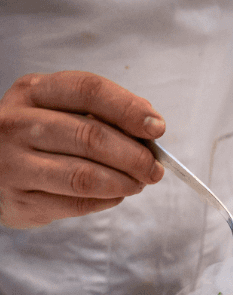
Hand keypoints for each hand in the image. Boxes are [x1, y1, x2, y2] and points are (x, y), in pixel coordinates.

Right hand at [0, 71, 165, 227]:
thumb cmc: (38, 137)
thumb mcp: (59, 111)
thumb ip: (102, 113)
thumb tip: (149, 125)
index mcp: (32, 92)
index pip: (88, 90)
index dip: (128, 109)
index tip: (157, 128)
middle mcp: (15, 124)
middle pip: (91, 137)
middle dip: (134, 156)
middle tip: (155, 169)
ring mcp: (13, 164)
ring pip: (85, 175)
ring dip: (124, 182)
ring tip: (139, 183)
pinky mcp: (20, 201)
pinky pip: (77, 203)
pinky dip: (107, 200)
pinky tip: (115, 195)